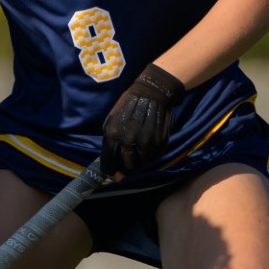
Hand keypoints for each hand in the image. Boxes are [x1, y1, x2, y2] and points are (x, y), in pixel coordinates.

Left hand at [101, 63, 184, 179]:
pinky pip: (152, 157)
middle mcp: (129, 139)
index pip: (109, 160)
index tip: (112, 175)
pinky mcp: (159, 142)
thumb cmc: (128, 105)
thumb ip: (110, 140)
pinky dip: (148, 157)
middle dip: (125, 169)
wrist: (153, 93)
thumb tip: (112, 162)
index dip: (110, 170)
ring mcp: (145, 141)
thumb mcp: (111, 119)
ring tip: (136, 156)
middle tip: (126, 168)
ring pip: (141, 164)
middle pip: (126, 165)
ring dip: (138, 163)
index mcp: (113, 133)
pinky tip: (145, 150)